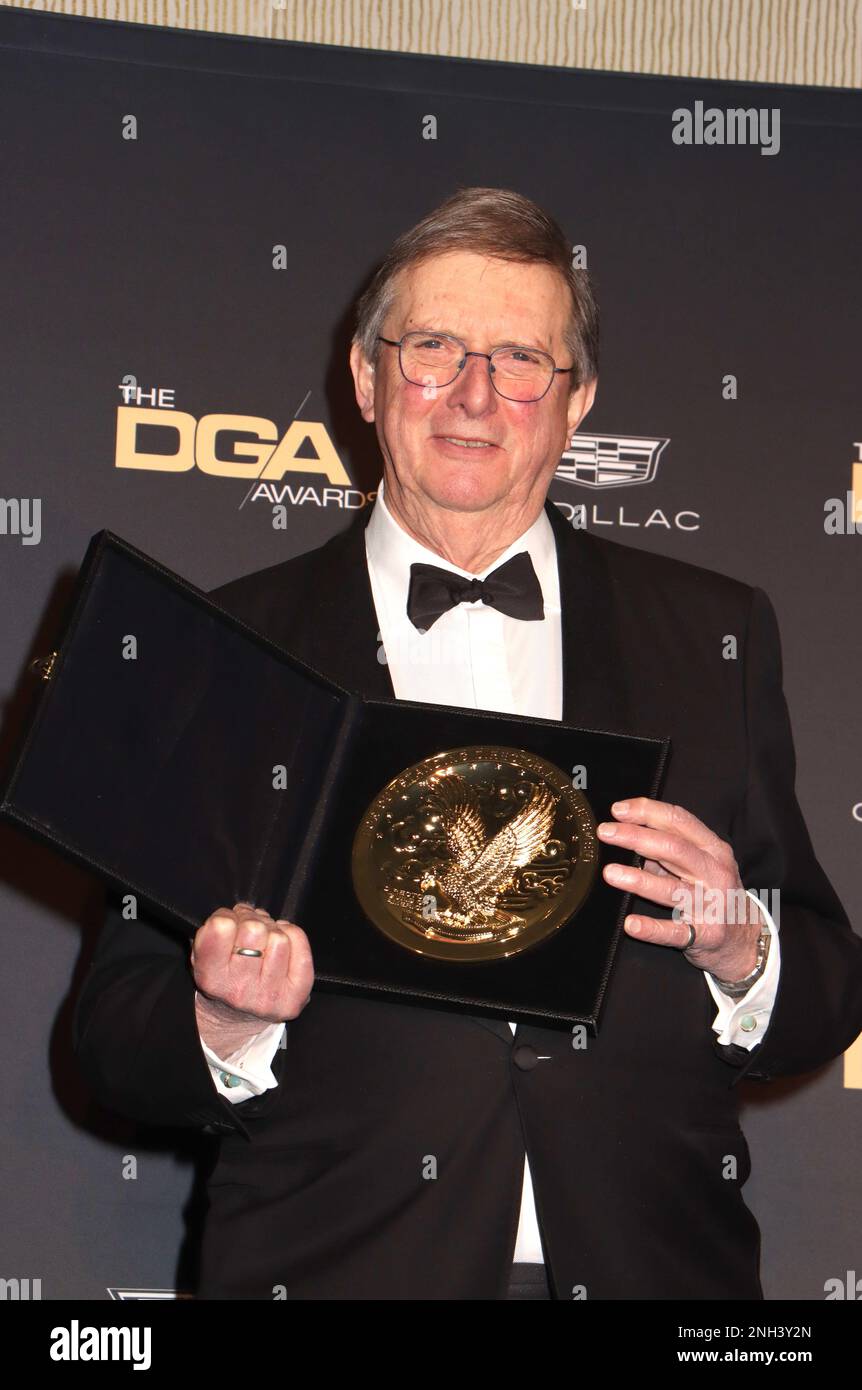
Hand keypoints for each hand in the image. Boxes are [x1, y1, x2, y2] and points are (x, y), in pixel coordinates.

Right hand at [191, 902, 314, 1046]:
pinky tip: (283, 944)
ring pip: (279, 937)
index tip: (228, 924)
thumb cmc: (222, 976)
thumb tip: (244, 911)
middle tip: (249, 929)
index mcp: (211, 978)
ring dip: (272, 931)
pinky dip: (293, 935)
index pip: (222, 926)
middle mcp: (239, 990)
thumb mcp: (202, 956)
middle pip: (254, 929)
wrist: (238, 1017)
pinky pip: (300, 946)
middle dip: (252, 920)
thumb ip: (211, 932)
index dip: (226, 917)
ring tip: (264, 941)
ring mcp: (269, 995)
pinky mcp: (295, 996)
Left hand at [598, 797, 763, 982]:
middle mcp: (716, 873)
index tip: (618, 810)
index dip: (647, 812)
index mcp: (714, 849)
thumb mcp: (701, 865)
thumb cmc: (714, 893)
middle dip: (636, 837)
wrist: (744, 938)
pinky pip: (676, 932)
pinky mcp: (706, 935)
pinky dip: (652, 929)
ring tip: (610, 873)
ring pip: (673, 889)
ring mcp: (713, 905)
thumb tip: (629, 834)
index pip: (680, 821)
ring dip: (640, 880)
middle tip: (606, 833)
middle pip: (674, 849)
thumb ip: (669, 851)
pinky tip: (631, 924)